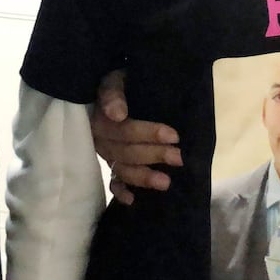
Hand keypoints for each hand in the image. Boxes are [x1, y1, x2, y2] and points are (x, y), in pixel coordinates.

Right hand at [90, 68, 180, 205]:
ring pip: (122, 168)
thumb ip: (114, 93)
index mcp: (101, 116)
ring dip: (142, 177)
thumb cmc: (121, 81)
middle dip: (153, 155)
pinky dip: (120, 191)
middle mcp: (100, 138)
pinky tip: (133, 200)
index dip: (148, 133)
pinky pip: (111, 181)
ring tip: (165, 183)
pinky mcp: (110, 163)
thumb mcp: (116, 79)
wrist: (117, 87)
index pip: (124, 129)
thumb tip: (117, 114)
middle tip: (178, 157)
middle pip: (125, 151)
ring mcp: (105, 152)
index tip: (174, 135)